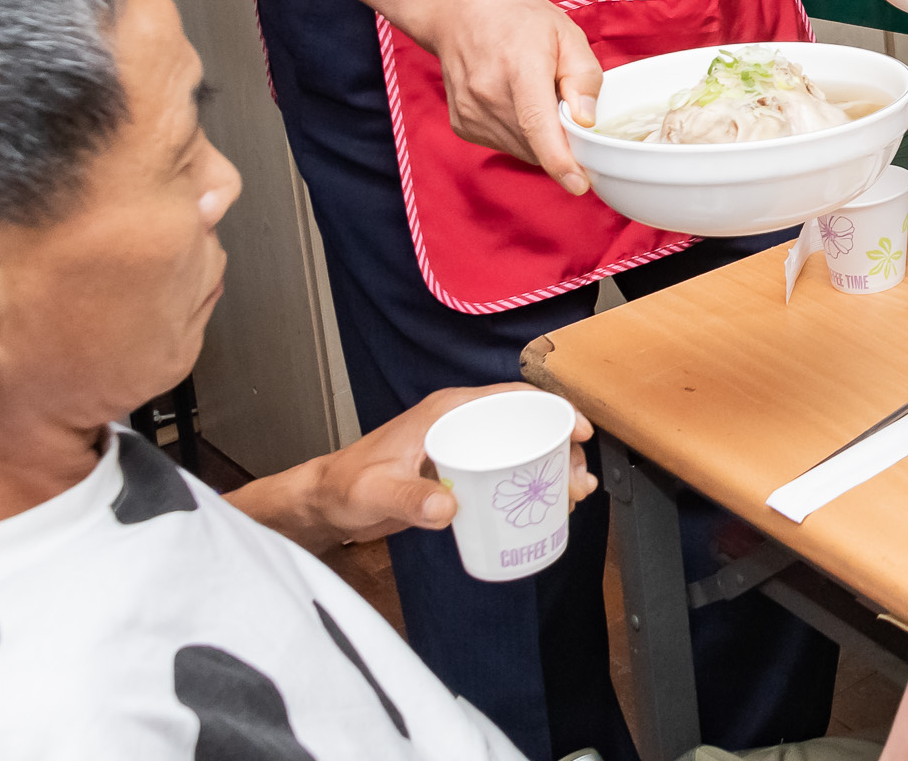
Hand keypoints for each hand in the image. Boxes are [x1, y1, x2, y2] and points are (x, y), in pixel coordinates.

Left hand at [240, 383, 595, 552]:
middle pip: (526, 424)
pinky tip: (546, 506)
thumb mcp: (376, 493)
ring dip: (551, 467)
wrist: (327, 503)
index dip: (553, 410)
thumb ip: (409, 499)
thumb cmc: (347, 488)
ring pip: (521, 447)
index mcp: (448, 411)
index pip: (512, 397)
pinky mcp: (461, 470)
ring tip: (572, 496)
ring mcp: (463, 446)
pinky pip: (507, 469)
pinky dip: (531, 483)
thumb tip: (450, 509)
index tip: (580, 433)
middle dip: (561, 449)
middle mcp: (461, 422)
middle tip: (579, 482)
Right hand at [415, 0, 598, 192]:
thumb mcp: (565, 33)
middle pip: (536, 143)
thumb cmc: (518, 19)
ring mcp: (471, 112)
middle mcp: (489, 95)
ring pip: (522, 150)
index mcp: (520, 68)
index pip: (537, 123)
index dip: (560, 159)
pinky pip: (505, 145)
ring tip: (538, 96)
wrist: (459, 13)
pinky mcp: (463, 125)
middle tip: (567, 106)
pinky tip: (518, 104)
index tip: (579, 184)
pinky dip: (522, 135)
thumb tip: (587, 120)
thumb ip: (583, 76)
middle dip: (563, 139)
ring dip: (542, 138)